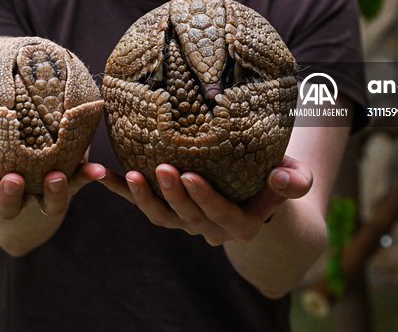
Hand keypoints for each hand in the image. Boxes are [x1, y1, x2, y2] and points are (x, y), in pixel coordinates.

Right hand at [0, 120, 105, 219]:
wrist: (24, 173)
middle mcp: (16, 199)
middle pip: (10, 207)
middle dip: (10, 196)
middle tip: (14, 179)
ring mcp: (41, 196)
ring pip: (48, 204)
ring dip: (54, 192)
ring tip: (56, 176)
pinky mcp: (67, 188)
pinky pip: (78, 184)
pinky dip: (87, 176)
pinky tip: (97, 168)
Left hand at [98, 156, 312, 245]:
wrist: (261, 190)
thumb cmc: (279, 176)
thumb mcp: (295, 177)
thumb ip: (295, 181)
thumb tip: (282, 176)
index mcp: (241, 224)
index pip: (220, 213)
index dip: (204, 198)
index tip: (191, 176)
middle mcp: (211, 228)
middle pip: (187, 216)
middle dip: (172, 194)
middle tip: (162, 168)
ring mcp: (187, 222)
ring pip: (162, 217)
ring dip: (143, 199)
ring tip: (131, 176)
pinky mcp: (170, 210)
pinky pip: (143, 204)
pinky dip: (122, 192)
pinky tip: (102, 176)